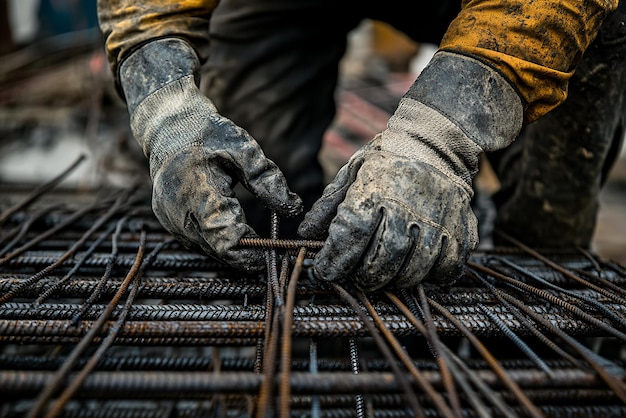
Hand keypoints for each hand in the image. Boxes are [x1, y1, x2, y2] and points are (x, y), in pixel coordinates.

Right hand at [121, 39, 301, 271]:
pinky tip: (238, 229)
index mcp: (199, 197)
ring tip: (262, 242)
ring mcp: (172, 222)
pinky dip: (221, 240)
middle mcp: (180, 216)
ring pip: (211, 250)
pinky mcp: (171, 224)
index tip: (279, 252)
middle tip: (276, 252)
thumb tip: (294, 209)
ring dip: (236, 249)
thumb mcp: (243, 149)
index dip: (255, 254)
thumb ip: (267, 180)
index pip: (229, 243)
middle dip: (249, 255)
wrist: (169, 127)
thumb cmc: (207, 134)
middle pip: (221, 253)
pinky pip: (200, 242)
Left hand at [298, 136, 476, 290]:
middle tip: (357, 278)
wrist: (435, 142)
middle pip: (382, 260)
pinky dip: (432, 277)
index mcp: (375, 192)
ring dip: (394, 281)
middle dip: (364, 278)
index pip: (351, 236)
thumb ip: (328, 205)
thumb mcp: (351, 173)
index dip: (335, 262)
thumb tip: (305, 234)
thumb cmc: (386, 160)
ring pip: (414, 270)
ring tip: (385, 276)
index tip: (325, 272)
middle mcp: (407, 208)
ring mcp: (437, 220)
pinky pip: (448, 267)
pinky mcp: (460, 229)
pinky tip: (419, 270)